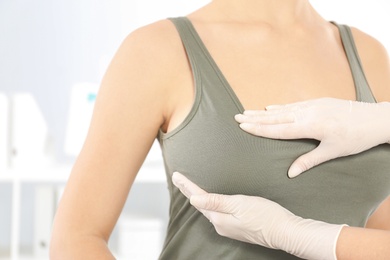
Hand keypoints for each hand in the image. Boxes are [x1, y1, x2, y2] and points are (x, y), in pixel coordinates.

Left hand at [172, 172, 344, 259]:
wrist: (284, 232)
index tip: (176, 175)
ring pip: (208, 208)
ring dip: (198, 197)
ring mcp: (229, 227)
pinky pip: (218, 212)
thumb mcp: (239, 205)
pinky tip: (211, 200)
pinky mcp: (237, 226)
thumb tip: (194, 199)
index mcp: (219, 218)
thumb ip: (216, 202)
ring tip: (189, 187)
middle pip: (201, 204)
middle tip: (178, 179)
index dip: (186, 186)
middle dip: (189, 191)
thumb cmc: (265, 216)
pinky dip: (210, 203)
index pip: (198, 198)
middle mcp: (221, 224)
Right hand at [235, 98, 389, 176]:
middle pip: (275, 117)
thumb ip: (309, 161)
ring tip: (247, 112)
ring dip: (263, 111)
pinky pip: (292, 105)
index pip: (278, 129)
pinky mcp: (317, 102)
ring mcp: (312, 105)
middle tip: (237, 117)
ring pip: (282, 109)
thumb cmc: (356, 138)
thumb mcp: (333, 152)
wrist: (376, 119)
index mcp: (311, 126)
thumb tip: (290, 173)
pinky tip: (270, 107)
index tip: (243, 126)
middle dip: (254, 118)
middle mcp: (308, 113)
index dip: (259, 128)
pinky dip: (279, 107)